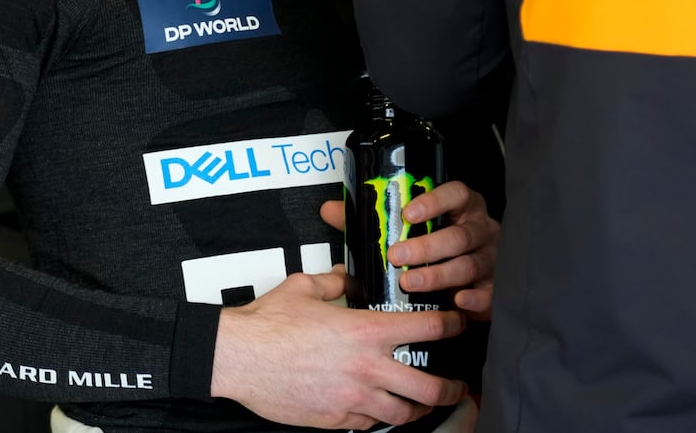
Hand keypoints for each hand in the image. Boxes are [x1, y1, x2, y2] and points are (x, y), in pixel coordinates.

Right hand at [213, 269, 468, 429]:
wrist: (237, 358)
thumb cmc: (267, 324)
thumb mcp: (303, 287)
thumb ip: (333, 280)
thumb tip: (345, 277)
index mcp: (366, 331)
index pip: (428, 329)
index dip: (451, 325)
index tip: (457, 324)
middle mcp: (367, 368)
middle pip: (430, 386)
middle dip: (450, 386)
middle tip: (456, 383)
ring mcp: (353, 398)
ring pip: (404, 414)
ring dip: (418, 409)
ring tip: (422, 404)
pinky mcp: (336, 419)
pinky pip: (370, 423)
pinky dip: (380, 417)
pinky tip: (380, 409)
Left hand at [321, 180, 498, 319]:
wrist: (474, 274)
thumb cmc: (436, 245)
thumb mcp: (408, 228)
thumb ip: (373, 219)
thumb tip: (331, 211)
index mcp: (461, 208)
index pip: (454, 194)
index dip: (433, 201)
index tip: (407, 213)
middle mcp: (480, 229)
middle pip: (458, 234)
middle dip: (427, 246)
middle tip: (397, 256)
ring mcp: (491, 258)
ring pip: (469, 264)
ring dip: (440, 274)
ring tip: (412, 282)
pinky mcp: (496, 287)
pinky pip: (491, 293)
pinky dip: (475, 299)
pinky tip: (457, 302)